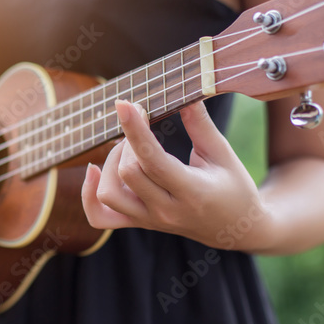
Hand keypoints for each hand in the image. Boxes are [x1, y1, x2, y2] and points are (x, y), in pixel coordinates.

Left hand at [81, 99, 275, 251]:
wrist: (234, 230)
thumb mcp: (222, 153)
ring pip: (109, 194)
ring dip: (110, 163)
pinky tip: (94, 170)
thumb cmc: (233, 187)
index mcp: (192, 192)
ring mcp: (150, 221)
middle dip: (128, 140)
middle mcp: (166, 211)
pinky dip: (89, 194)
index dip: (135, 130)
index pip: (153, 161)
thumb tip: (185, 92)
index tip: (125, 104)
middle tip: (140, 120)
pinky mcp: (138, 223)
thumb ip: (200, 124)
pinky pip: (100, 217)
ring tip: (128, 147)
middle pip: (128, 174)